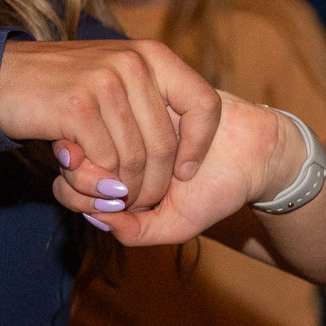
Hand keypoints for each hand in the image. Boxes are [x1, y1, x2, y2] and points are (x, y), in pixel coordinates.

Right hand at [3, 37, 222, 213]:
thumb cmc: (65, 85)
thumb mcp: (118, 77)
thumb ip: (153, 98)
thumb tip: (193, 143)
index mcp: (152, 54)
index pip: (204, 104)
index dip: (201, 145)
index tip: (186, 172)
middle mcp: (133, 63)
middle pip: (167, 143)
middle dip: (157, 182)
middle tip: (144, 199)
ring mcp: (105, 82)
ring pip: (136, 158)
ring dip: (129, 188)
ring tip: (120, 198)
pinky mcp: (77, 106)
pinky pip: (106, 160)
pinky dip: (101, 181)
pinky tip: (94, 184)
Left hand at [70, 97, 296, 246]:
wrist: (259, 156)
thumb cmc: (218, 191)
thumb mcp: (175, 224)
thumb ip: (135, 232)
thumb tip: (94, 216)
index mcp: (113, 169)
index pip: (66, 181)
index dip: (75, 195)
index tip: (104, 207)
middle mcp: (116, 139)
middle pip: (69, 157)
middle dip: (88, 184)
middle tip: (123, 199)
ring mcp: (132, 114)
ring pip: (92, 134)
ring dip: (118, 168)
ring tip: (151, 187)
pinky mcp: (154, 93)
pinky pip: (128, 119)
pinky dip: (149, 152)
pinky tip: (179, 167)